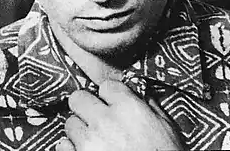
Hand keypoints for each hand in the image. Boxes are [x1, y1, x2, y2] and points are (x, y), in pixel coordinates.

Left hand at [56, 79, 184, 150]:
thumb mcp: (167, 129)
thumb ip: (150, 106)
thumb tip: (140, 95)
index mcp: (128, 108)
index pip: (106, 85)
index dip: (109, 96)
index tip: (112, 103)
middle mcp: (105, 120)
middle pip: (79, 97)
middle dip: (86, 106)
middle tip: (96, 117)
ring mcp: (89, 141)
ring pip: (70, 122)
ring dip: (80, 129)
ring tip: (96, 140)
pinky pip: (63, 145)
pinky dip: (71, 148)